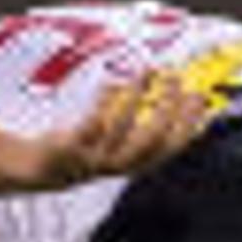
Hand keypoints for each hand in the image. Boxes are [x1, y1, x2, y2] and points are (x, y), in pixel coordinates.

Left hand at [44, 71, 215, 184]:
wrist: (43, 169)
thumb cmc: (87, 149)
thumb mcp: (120, 141)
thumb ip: (142, 124)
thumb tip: (169, 94)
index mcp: (136, 164)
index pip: (171, 147)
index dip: (189, 123)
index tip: (198, 96)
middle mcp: (119, 164)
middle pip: (152, 139)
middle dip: (168, 108)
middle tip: (174, 79)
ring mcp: (95, 159)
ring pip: (122, 128)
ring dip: (136, 96)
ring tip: (146, 72)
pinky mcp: (72, 150)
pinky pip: (91, 124)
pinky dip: (104, 101)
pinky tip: (112, 82)